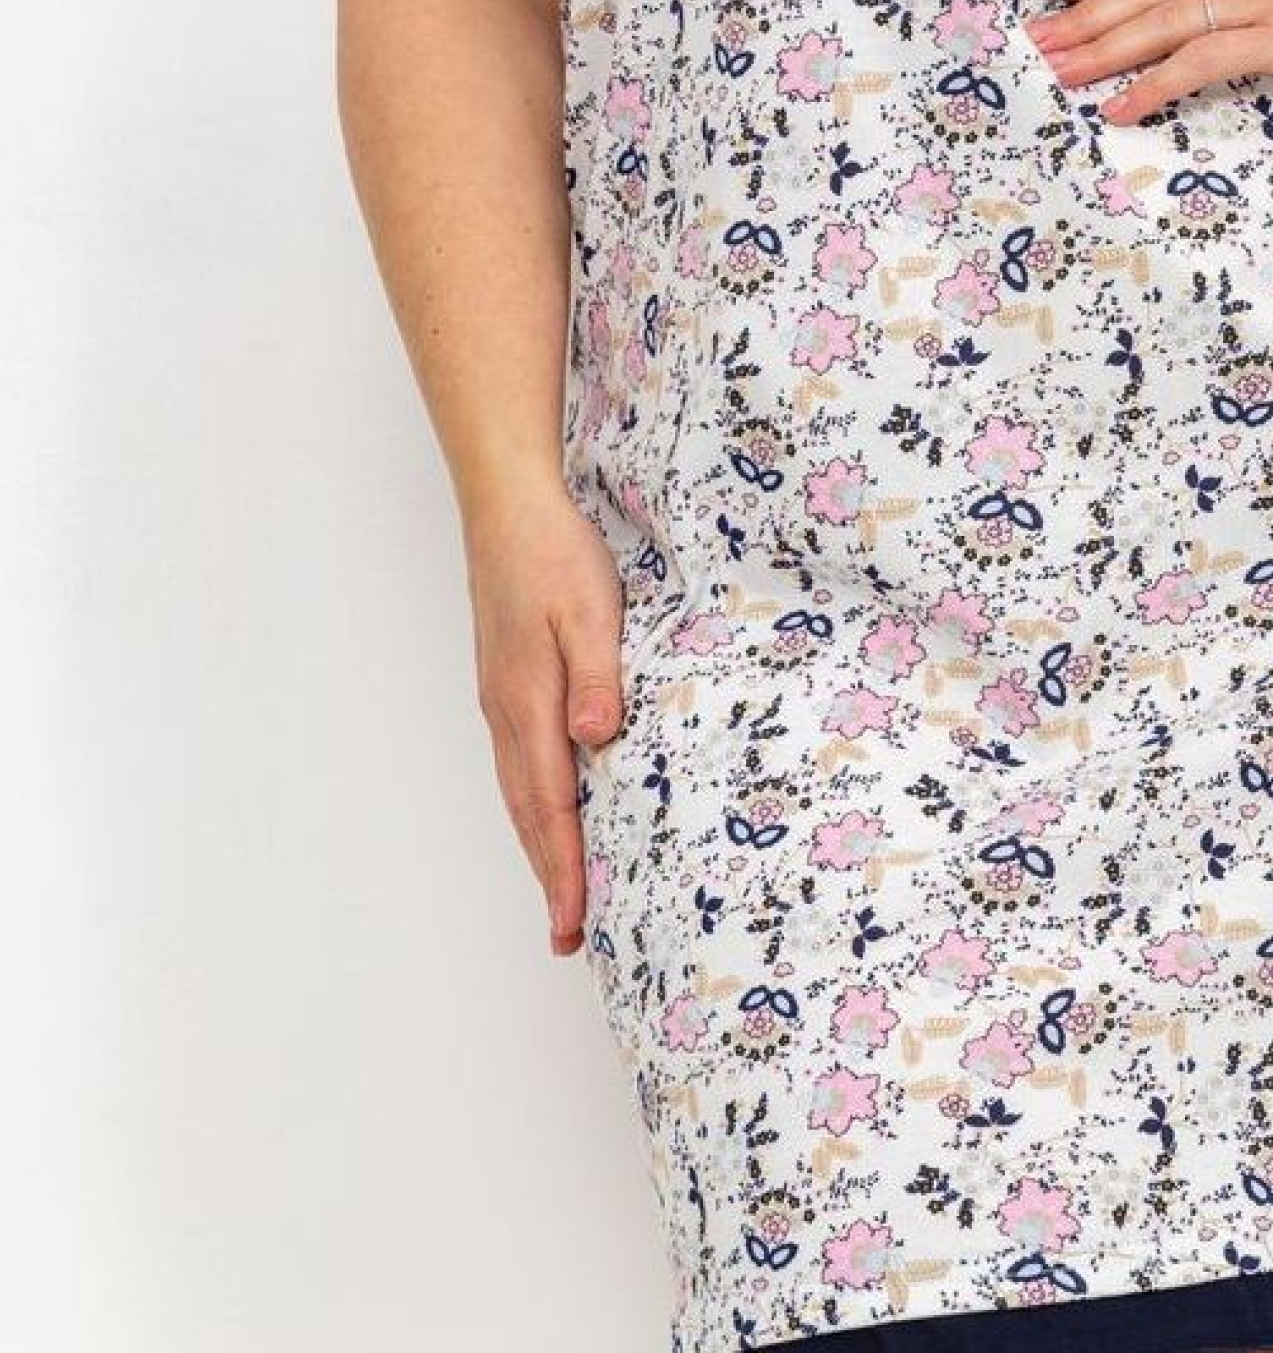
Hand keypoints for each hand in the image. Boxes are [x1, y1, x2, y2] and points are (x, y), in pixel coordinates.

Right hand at [462, 489, 626, 957]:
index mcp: (528, 701)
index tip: (577, 922)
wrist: (508, 508)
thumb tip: (596, 740)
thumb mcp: (591, 608)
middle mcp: (506, 713)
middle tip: (570, 938)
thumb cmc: (555, 554)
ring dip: (541, 847)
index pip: (550, 805)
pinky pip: (519, 764)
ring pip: (519, 792)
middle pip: (528, 813)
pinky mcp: (506, 685)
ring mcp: (500, 700)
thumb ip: (597, 674)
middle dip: (550, 877)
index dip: (565, 868)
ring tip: (562, 895)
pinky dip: (535, 806)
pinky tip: (551, 815)